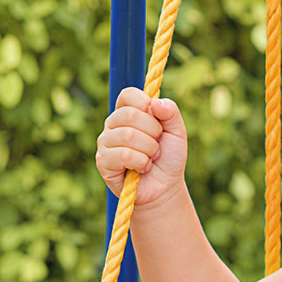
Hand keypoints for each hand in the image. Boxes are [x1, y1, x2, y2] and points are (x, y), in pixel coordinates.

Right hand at [95, 87, 188, 210]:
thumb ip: (171, 112)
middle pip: (128, 115)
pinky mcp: (103, 162)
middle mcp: (112, 124)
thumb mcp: (177, 131)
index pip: (127, 94)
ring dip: (149, 149)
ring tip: (152, 157)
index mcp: (128, 111)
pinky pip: (124, 155)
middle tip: (158, 144)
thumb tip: (155, 102)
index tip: (157, 117)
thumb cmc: (169, 156)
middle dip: (152, 131)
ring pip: (127, 136)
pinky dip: (141, 162)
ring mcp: (105, 143)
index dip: (144, 102)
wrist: (165, 186)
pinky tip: (143, 168)